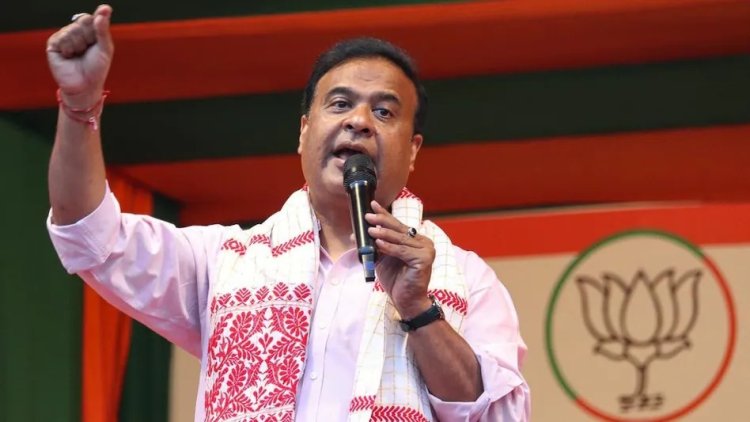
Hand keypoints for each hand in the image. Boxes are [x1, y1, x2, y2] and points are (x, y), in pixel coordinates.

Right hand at [46, 4, 113, 107]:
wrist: (85, 86)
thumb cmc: (96, 69)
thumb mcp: (105, 48)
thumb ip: (103, 30)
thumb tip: (104, 9)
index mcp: (90, 33)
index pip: (91, 18)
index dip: (97, 20)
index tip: (104, 12)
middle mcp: (76, 33)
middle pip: (83, 20)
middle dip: (89, 36)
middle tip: (89, 49)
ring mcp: (64, 37)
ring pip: (73, 29)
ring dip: (79, 44)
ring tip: (79, 55)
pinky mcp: (53, 44)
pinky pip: (62, 37)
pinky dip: (68, 47)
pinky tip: (69, 56)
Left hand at [366, 201, 434, 318]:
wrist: (407, 302)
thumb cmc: (397, 281)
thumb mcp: (384, 259)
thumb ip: (377, 245)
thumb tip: (357, 234)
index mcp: (416, 240)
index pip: (398, 225)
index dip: (385, 214)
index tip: (372, 204)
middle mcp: (424, 243)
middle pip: (399, 229)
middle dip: (382, 221)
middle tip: (368, 216)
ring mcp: (426, 250)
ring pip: (400, 239)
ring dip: (383, 233)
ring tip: (370, 229)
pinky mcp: (424, 260)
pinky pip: (402, 251)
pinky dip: (389, 247)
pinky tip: (378, 242)